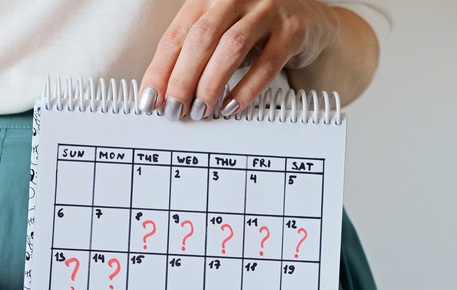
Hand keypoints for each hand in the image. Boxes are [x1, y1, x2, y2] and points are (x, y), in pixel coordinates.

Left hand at [139, 0, 339, 119]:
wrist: (308, 19)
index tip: (149, 100)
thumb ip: (191, 57)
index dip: (159, 71)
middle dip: (182, 81)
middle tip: (174, 110)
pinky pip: (266, 64)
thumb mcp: (217, 34)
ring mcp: (265, 10)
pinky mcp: (291, 30)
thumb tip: (162, 96)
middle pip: (200, 40)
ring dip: (210, 85)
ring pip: (230, 49)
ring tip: (201, 110)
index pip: (175, 36)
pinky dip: (245, 89)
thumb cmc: (253, 31)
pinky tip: (231, 106)